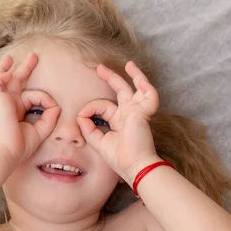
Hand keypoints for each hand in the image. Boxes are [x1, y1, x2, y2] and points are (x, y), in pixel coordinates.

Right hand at [0, 53, 59, 163]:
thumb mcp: (39, 132)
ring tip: (11, 57)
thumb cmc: (19, 147)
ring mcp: (0, 102)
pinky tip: (8, 70)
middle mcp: (8, 105)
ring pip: (0, 79)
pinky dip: (0, 74)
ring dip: (5, 67)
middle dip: (24, 69)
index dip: (45, 100)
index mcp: (17, 112)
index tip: (54, 108)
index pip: (32, 97)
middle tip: (34, 56)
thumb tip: (57, 107)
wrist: (5, 153)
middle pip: (15, 82)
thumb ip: (49, 119)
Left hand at [76, 61, 160, 183]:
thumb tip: (80, 116)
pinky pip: (150, 94)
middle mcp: (129, 114)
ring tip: (128, 64)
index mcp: (118, 121)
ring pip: (138, 88)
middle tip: (99, 68)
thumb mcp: (98, 142)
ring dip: (135, 75)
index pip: (103, 107)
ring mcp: (137, 112)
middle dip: (110, 78)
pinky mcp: (144, 113)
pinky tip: (139, 76)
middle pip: (120, 91)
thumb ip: (88, 129)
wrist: (134, 167)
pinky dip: (145, 84)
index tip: (82, 116)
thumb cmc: (119, 158)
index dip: (90, 109)